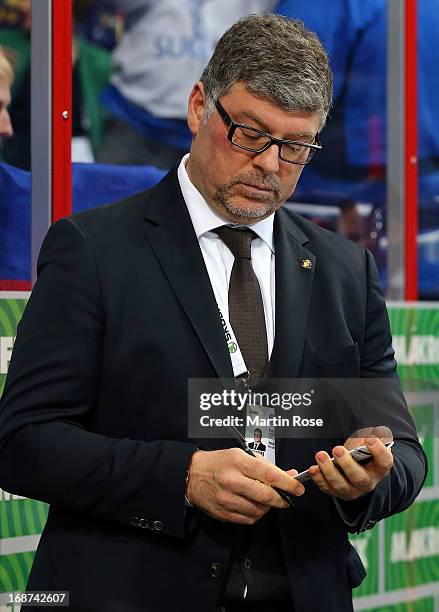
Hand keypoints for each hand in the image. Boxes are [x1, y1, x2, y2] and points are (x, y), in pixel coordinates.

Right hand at [186, 448, 304, 523]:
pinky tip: (253, 506)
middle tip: (286, 499)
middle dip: (281, 499)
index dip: (288, 483)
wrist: (191, 474)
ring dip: (267, 507)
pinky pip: (248, 519)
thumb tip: (289, 475)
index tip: (299, 488)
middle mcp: (232, 480)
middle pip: (266, 496)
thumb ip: (266, 466)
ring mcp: (226, 499)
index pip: (269, 474)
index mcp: (238, 462)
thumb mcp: (241, 456)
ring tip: (265, 500)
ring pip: (258, 510)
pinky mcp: (222, 513)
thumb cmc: (220, 462)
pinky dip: (256, 514)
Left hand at [308, 426, 393, 500]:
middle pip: (359, 478)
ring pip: (341, 486)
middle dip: (347, 464)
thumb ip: (370, 436)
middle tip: (337, 449)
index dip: (378, 451)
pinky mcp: (336, 492)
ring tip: (321, 455)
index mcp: (380, 467)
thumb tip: (370, 435)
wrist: (353, 463)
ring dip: (329, 471)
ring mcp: (352, 490)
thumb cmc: (361, 450)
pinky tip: (313, 469)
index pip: (384, 462)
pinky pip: (327, 488)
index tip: (370, 439)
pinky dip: (319, 479)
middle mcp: (368, 482)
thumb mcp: (367, 440)